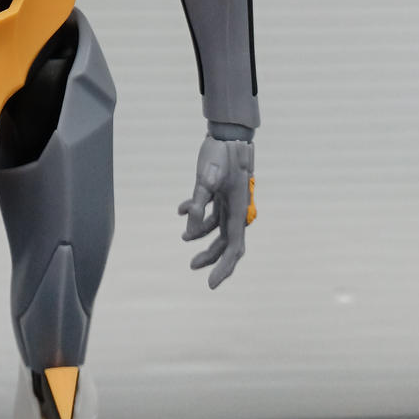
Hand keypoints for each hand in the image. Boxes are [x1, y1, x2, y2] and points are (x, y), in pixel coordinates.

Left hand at [178, 135, 254, 288]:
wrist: (228, 134)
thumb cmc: (221, 154)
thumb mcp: (206, 178)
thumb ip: (198, 202)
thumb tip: (189, 228)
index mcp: (238, 211)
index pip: (233, 249)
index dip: (224, 268)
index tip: (211, 284)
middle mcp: (236, 209)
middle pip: (226, 242)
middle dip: (211, 257)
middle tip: (192, 266)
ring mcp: (229, 201)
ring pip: (217, 227)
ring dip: (200, 235)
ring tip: (183, 239)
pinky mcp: (221, 191)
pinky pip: (211, 209)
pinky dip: (196, 212)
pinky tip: (180, 210)